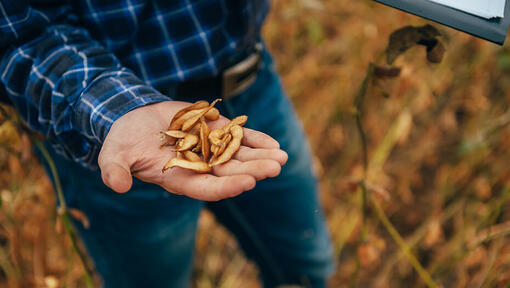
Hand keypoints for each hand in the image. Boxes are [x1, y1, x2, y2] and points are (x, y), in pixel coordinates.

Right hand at [98, 101, 287, 200]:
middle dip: (254, 171)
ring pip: (240, 156)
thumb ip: (115, 170)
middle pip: (231, 173)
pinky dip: (255, 139)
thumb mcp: (115, 155)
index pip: (208, 188)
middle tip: (275, 167)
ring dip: (261, 157)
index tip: (248, 183)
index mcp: (180, 179)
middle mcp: (200, 167)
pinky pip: (239, 137)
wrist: (134, 120)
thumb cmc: (122, 142)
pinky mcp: (215, 131)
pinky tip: (274, 143)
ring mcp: (210, 149)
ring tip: (282, 157)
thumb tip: (117, 185)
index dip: (227, 186)